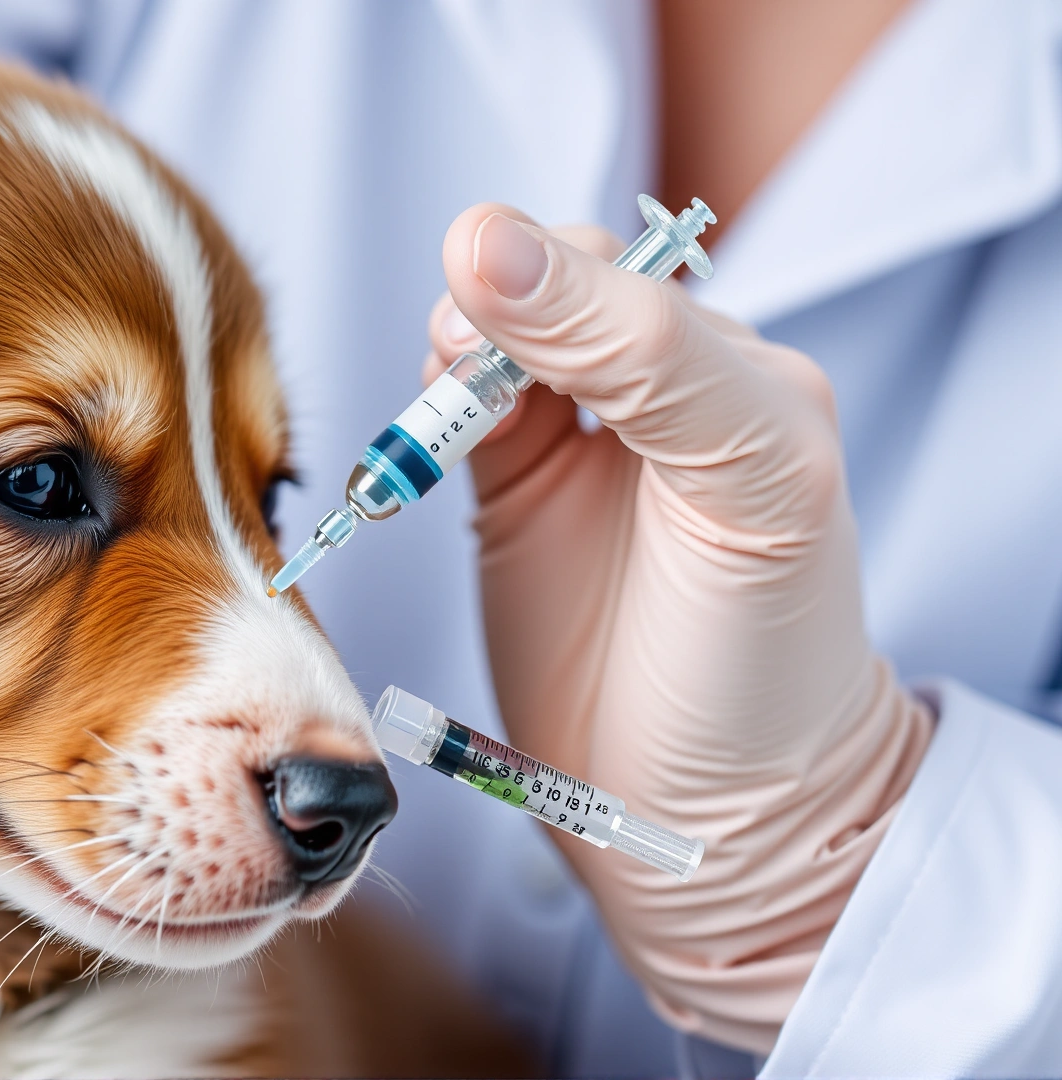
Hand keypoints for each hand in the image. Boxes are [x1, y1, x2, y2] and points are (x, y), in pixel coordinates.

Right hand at [427, 206, 932, 1052]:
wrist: (714, 821)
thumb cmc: (764, 667)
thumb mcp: (745, 486)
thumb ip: (638, 353)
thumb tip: (489, 241)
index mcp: (740, 375)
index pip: (626, 275)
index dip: (548, 280)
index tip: (478, 330)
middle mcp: (661, 397)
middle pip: (550, 292)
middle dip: (492, 312)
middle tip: (454, 371)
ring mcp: (581, 447)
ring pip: (492, 346)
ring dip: (451, 360)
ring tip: (437, 418)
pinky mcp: (513, 495)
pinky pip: (454, 417)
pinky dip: (423, 415)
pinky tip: (420, 443)